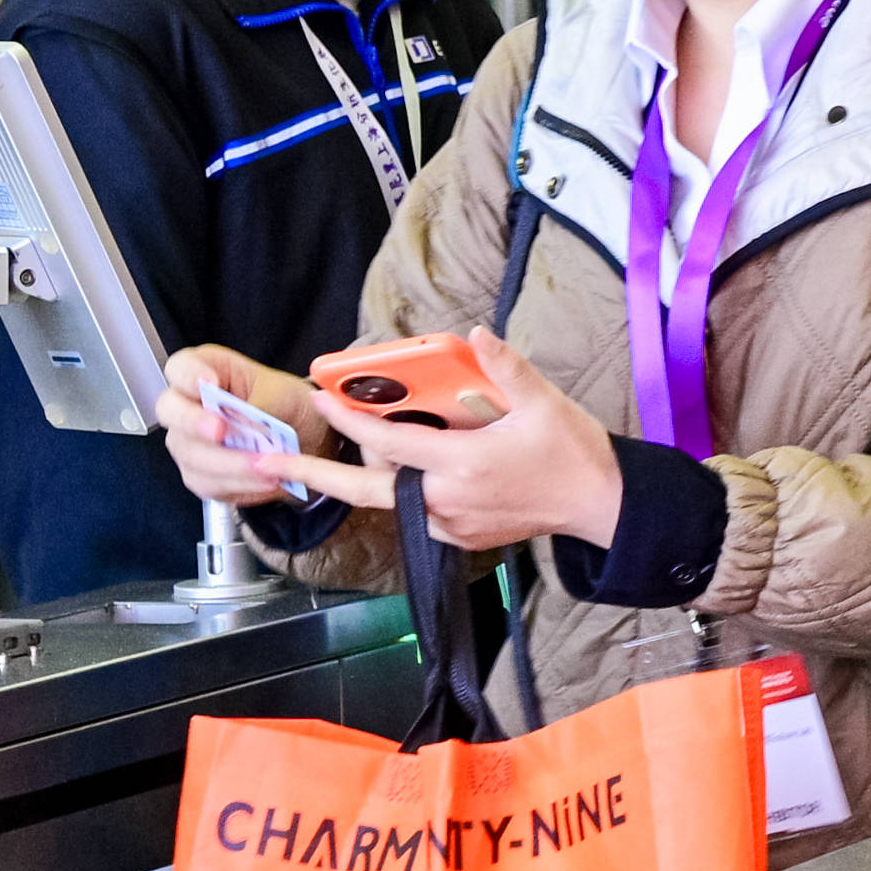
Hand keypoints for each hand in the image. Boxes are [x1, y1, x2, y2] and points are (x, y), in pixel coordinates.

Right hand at [155, 346, 338, 508]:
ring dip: (228, 462)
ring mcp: (189, 442)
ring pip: (190, 454)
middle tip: (221, 430)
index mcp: (207, 371)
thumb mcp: (284, 394)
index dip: (189, 375)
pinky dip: (239, 483)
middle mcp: (189, 406)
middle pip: (170, 412)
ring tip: (263, 464)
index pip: (180, 368)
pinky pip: (207, 483)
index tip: (209, 383)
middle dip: (194, 422)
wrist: (303, 438)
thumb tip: (244, 421)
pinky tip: (264, 480)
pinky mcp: (200, 474)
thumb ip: (261, 404)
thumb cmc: (286, 404)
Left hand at [253, 329, 623, 550]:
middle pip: (364, 490)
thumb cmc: (573, 453)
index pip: (389, 443)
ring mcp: (450, 524)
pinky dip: (394, 492)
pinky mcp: (459, 537)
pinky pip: (413, 513)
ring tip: (322, 461)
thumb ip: (506, 368)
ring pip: (388, 500)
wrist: (599, 506)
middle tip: (270, 464)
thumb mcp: (544, 403)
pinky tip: (389, 473)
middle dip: (314, 476)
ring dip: (357, 479)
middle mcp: (446, 500)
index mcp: (462, 465)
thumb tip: (477, 334)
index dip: (349, 421)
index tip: (319, 399)